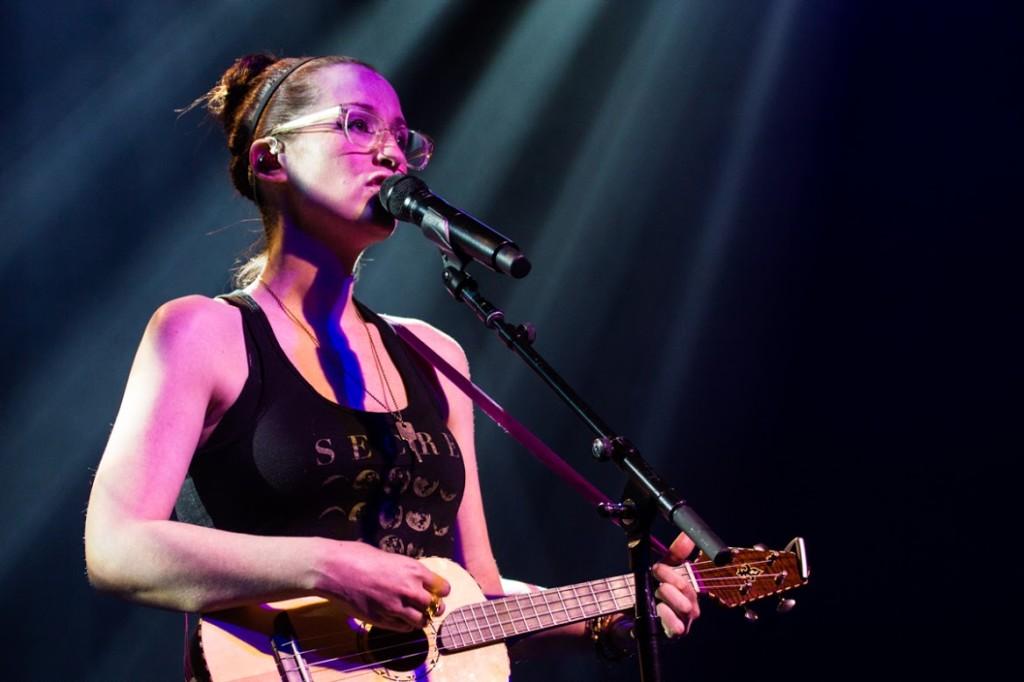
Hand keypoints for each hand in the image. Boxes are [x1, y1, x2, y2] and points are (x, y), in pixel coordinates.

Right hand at [313, 540, 449, 631]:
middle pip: (436, 607)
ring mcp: (395, 607)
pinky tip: (400, 619)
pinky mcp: (382, 620)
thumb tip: (413, 578)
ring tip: (415, 615)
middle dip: (434, 607)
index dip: (441, 591)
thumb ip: (404, 570)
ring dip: (420, 619)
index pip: (443, 587)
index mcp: (413, 570)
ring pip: (421, 621)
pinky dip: (405, 625)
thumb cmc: (358, 556)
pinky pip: (403, 628)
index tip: (437, 592)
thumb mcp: (389, 557)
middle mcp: (409, 589)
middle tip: (429, 606)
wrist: (334, 569)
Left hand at [651, 533, 700, 637]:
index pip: (689, 581)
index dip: (673, 572)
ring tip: (658, 593)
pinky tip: (659, 609)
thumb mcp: (661, 571)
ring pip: (686, 611)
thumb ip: (675, 554)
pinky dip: (668, 617)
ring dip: (671, 598)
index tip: (656, 568)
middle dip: (673, 584)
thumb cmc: (650, 593)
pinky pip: (677, 629)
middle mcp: (689, 609)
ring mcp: (681, 623)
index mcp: (688, 592)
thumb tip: (688, 536)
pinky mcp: (670, 635)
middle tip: (658, 581)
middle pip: (689, 595)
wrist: (630, 617)